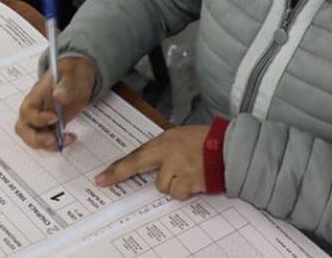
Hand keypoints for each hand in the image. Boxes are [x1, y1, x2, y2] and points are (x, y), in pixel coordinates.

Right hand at [15, 56, 95, 150]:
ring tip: (66, 140)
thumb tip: (58, 95)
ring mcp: (42, 119)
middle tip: (53, 140)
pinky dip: (57, 144)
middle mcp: (35, 109)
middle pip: (23, 129)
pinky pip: (47, 140)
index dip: (38, 118)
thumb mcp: (73, 73)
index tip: (55, 118)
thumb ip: (66, 84)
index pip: (27, 111)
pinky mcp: (51, 126)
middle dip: (35, 139)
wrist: (79, 75)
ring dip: (47, 145)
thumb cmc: (73, 71)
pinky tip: (71, 138)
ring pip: (33, 138)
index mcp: (36, 95)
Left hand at [95, 125, 210, 199]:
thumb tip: (153, 164)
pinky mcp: (190, 181)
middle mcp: (169, 153)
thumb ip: (165, 149)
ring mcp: (179, 168)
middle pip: (143, 170)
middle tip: (112, 180)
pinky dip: (187, 191)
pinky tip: (197, 181)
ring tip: (190, 174)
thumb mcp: (181, 137)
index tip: (101, 179)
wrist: (230, 148)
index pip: (136, 156)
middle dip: (134, 176)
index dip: (118, 169)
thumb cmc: (207, 141)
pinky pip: (179, 193)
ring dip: (176, 185)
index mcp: (165, 140)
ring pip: (164, 187)